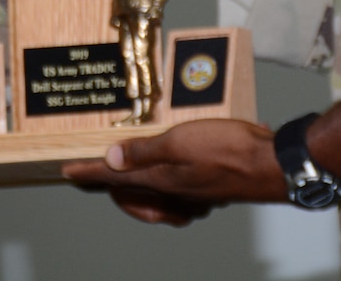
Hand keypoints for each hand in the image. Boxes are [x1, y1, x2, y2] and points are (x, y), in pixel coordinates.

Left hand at [62, 119, 286, 217]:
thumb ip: (144, 150)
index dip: (89, 174)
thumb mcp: (179, 141)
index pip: (114, 179)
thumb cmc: (229, 150)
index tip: (67, 172)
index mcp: (161, 182)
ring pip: (154, 198)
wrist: (272, 165)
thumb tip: (111, 159)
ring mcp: (194, 196)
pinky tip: (170, 172)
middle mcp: (175, 195)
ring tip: (124, 173)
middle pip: (131, 194)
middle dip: (108, 185)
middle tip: (90, 173)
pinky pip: (177, 195)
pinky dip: (164, 186)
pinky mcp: (209, 190)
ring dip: (135, 188)